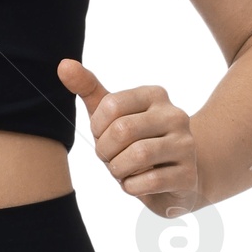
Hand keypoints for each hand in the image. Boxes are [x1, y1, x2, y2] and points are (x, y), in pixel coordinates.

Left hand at [58, 60, 199, 216]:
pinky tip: (136, 183)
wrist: (175, 176)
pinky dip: (132, 186)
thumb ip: (88, 89)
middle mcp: (175, 115)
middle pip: (123, 130)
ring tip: (122, 171)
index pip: (112, 105)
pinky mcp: (188, 174)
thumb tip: (63, 65)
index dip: (97, 127)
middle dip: (105, 150)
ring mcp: (185, 145)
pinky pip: (149, 181)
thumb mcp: (112, 115)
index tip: (103, 136)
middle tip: (110, 157)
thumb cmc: (137, 142)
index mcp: (155, 95)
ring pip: (138, 156)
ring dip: (118, 169)